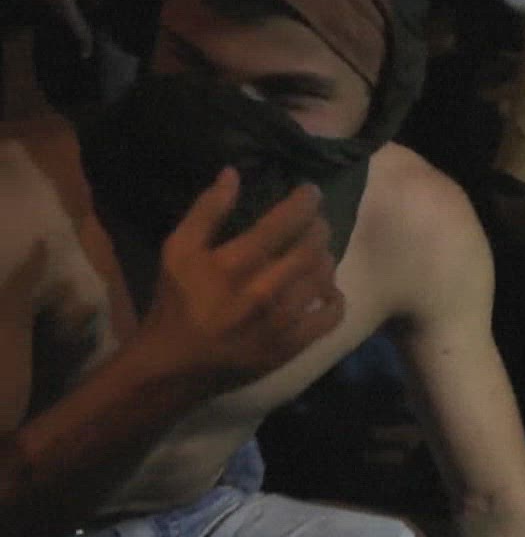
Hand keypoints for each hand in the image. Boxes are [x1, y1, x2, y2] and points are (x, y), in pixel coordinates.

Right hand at [137, 167, 342, 387]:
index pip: (283, 223)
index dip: (305, 202)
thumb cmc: (177, 302)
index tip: (312, 192)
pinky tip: (326, 288)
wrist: (177, 364)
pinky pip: (331, 316)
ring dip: (326, 257)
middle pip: (311, 248)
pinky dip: (335, 297)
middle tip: (317, 221)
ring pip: (324, 278)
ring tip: (318, 250)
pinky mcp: (294, 345)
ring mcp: (283, 321)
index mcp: (235, 263)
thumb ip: (207, 210)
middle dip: (319, 227)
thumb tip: (233, 173)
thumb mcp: (178, 250)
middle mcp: (265, 290)